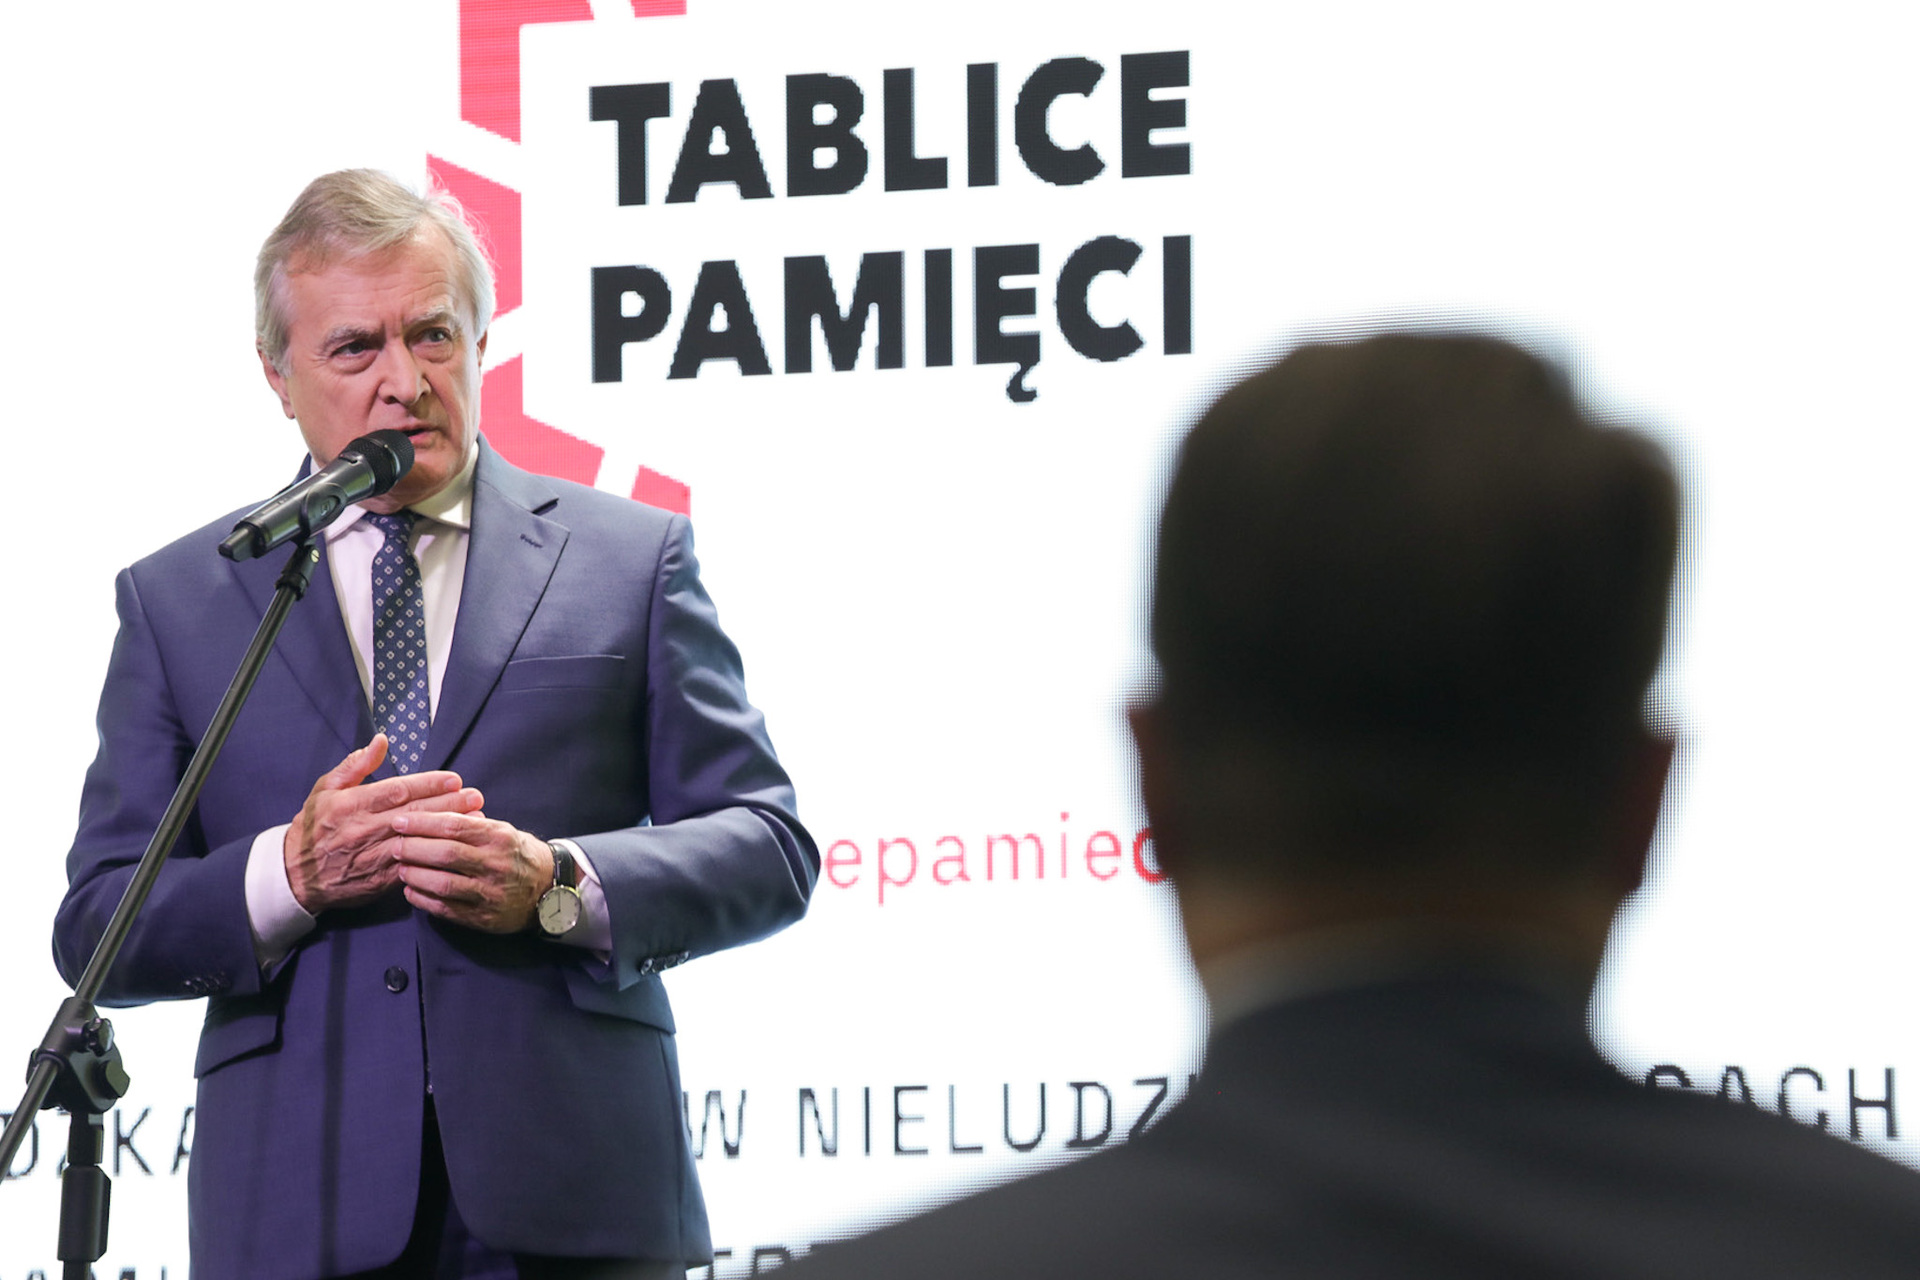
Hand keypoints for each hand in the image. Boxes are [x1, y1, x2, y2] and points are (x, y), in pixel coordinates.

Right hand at [284, 735, 480, 914]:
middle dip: (448, 804)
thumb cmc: (314, 826)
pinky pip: (411, 868)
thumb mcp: (326, 789)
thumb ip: (355, 765)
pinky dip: (434, 859)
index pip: (397, 790)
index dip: (428, 784)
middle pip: (414, 814)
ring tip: (476, 820)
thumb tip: (381, 741)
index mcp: (352, 805)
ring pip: (417, 841)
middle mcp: (364, 830)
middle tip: (475, 796)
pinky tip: (455, 850)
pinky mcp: (379, 881)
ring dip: (447, 831)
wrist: (296, 875)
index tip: (454, 779)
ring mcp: (373, 857)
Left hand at [390, 806, 554, 933]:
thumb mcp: (502, 831)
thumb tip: (431, 814)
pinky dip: (423, 899)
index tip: (400, 821)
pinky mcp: (483, 916)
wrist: (548, 889)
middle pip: (445, 854)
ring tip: (401, 868)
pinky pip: (446, 908)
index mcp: (498, 838)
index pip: (454, 825)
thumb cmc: (518, 855)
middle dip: (413, 848)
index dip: (422, 823)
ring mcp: (489, 893)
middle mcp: (495, 864)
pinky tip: (411, 891)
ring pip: (444, 884)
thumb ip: (470, 824)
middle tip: (395, 845)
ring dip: (415, 875)